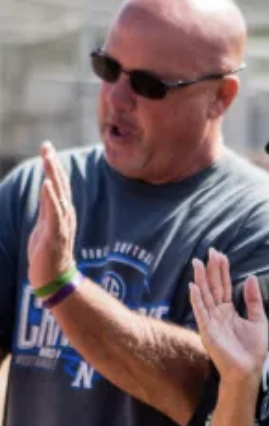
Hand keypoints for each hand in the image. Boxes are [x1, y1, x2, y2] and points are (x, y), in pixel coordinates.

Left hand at [28, 142, 76, 290]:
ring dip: (53, 176)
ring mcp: (61, 225)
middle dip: (53, 165)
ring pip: (58, 195)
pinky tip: (46, 184)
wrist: (54, 279)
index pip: (58, 186)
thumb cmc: (49, 256)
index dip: (53, 167)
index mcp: (62, 214)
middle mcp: (65, 216)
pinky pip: (54, 213)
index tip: (47, 149)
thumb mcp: (45, 226)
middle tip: (46, 146)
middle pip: (60, 186)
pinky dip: (51, 198)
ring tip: (47, 158)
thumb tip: (46, 191)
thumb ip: (47, 209)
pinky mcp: (55, 235)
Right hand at [190, 249, 268, 384]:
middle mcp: (218, 314)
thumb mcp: (258, 319)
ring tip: (197, 263)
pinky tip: (194, 286)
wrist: (249, 371)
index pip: (224, 286)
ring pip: (204, 297)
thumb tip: (250, 277)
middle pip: (212, 287)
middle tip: (210, 251)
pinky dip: (197, 300)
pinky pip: (201, 313)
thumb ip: (253, 299)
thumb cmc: (253, 349)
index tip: (221, 254)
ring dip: (200, 280)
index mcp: (229, 311)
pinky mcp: (208, 332)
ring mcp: (211, 322)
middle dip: (210, 270)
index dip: (222, 270)